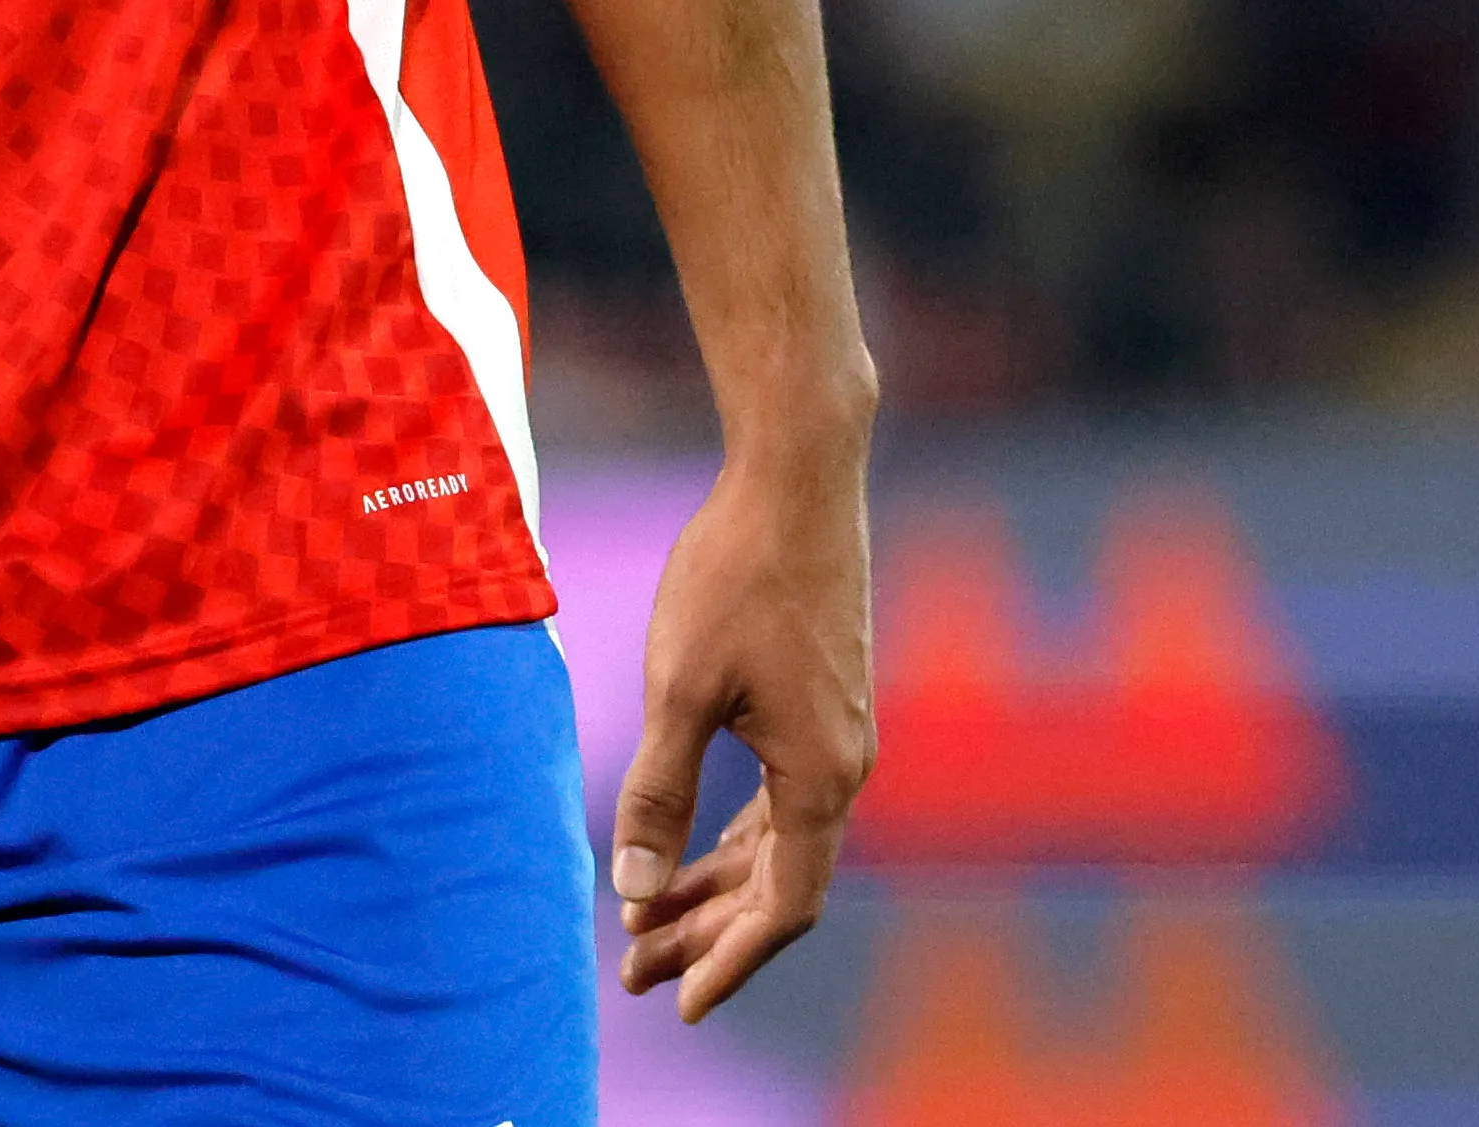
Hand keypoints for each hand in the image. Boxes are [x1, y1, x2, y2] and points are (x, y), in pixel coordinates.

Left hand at [608, 441, 875, 1019]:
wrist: (797, 477)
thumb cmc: (735, 574)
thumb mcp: (680, 687)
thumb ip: (658, 792)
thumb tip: (635, 886)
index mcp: (819, 774)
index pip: (784, 905)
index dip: (730, 960)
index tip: (680, 1002)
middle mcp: (844, 764)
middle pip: (779, 882)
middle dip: (706, 931)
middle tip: (634, 971)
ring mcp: (840, 733)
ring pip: (780, 840)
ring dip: (716, 883)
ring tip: (646, 920)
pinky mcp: (825, 703)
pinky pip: (784, 799)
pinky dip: (736, 835)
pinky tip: (692, 848)